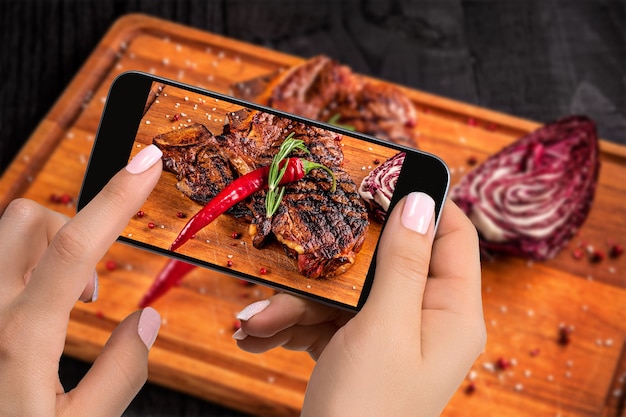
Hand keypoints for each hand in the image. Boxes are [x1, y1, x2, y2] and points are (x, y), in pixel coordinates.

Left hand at [0, 144, 163, 416]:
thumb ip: (120, 374)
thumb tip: (148, 320)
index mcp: (19, 339)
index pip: (76, 248)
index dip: (118, 197)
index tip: (147, 163)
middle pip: (27, 218)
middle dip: (71, 229)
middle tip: (90, 287)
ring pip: (4, 233)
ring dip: (45, 249)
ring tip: (61, 303)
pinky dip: (22, 268)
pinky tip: (29, 311)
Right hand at [234, 193, 485, 415]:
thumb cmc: (367, 409)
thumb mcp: (385, 327)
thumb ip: (402, 262)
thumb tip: (421, 201)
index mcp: (451, 312)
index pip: (451, 236)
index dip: (423, 201)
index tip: (382, 174)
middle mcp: (423, 319)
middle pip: (383, 262)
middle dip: (332, 265)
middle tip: (299, 250)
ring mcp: (387, 335)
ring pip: (344, 292)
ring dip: (297, 303)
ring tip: (256, 322)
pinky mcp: (355, 348)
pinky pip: (325, 320)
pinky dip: (291, 325)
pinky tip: (257, 336)